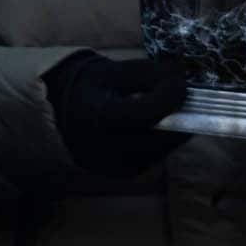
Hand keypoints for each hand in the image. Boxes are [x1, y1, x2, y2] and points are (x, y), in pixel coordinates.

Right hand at [43, 52, 188, 177]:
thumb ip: (147, 73)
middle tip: (182, 94)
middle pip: (161, 134)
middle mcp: (107, 148)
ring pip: (164, 147)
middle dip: (180, 113)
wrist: (62, 117)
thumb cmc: (89, 89)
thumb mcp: (111, 72)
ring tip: (167, 106)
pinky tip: (153, 125)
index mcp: (97, 117)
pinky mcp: (127, 173)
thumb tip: (181, 78)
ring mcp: (117, 165)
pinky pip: (157, 155)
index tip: (181, 81)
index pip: (145, 113)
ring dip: (174, 127)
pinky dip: (162, 139)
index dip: (169, 97)